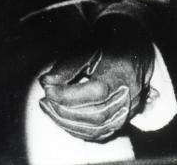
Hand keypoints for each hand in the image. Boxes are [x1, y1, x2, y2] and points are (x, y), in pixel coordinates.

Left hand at [38, 17, 154, 141]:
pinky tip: (62, 119)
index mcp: (121, 73)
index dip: (68, 94)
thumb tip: (46, 82)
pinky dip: (79, 130)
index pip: (95, 92)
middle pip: (96, 115)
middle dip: (65, 111)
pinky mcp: (125, 119)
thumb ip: (67, 66)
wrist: (131, 47)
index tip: (47, 89)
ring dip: (68, 123)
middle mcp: (129, 95)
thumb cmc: (107, 43)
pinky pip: (101, 133)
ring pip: (98, 129)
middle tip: (44, 101)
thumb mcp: (87, 47)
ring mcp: (129, 110)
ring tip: (49, 109)